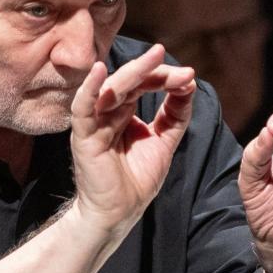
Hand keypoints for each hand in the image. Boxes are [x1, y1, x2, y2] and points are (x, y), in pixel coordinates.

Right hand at [70, 44, 195, 235]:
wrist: (118, 214)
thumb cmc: (136, 180)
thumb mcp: (163, 142)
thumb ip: (175, 115)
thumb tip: (189, 84)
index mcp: (124, 112)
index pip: (144, 86)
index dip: (165, 79)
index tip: (190, 76)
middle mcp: (107, 113)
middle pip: (129, 82)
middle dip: (152, 70)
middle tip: (172, 58)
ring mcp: (94, 123)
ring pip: (111, 89)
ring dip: (133, 73)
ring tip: (153, 58)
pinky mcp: (83, 137)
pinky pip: (82, 108)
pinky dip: (89, 89)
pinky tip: (100, 72)